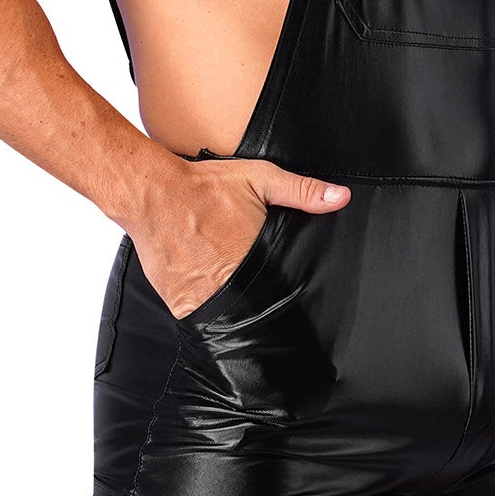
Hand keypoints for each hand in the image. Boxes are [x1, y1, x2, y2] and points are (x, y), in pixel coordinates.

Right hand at [133, 157, 351, 319]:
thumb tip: (341, 198)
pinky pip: (199, 316)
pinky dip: (205, 306)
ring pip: (227, 316)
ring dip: (232, 306)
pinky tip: (207, 288)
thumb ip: (302, 191)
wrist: (153, 194)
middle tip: (259, 291)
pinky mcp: (179, 303)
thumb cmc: (206, 186)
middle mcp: (229, 284)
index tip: (290, 301)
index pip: (281, 291)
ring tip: (229, 286)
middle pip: (255, 307)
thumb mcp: (260, 179)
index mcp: (254, 258)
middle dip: (259, 301)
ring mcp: (201, 298)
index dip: (286, 296)